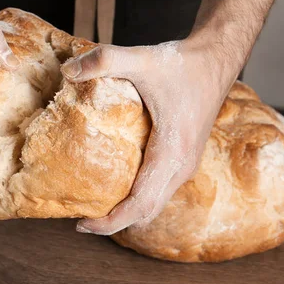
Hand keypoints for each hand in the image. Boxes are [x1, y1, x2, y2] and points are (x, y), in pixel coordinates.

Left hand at [62, 34, 242, 234]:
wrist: (216, 58)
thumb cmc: (183, 63)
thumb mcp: (141, 58)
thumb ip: (104, 60)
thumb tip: (67, 70)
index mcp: (172, 152)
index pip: (140, 204)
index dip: (111, 221)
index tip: (82, 225)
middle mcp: (182, 165)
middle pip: (147, 211)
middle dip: (114, 222)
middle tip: (81, 221)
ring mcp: (185, 163)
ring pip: (155, 203)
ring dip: (127, 211)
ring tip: (94, 206)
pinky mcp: (184, 157)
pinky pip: (159, 189)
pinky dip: (138, 197)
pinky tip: (116, 184)